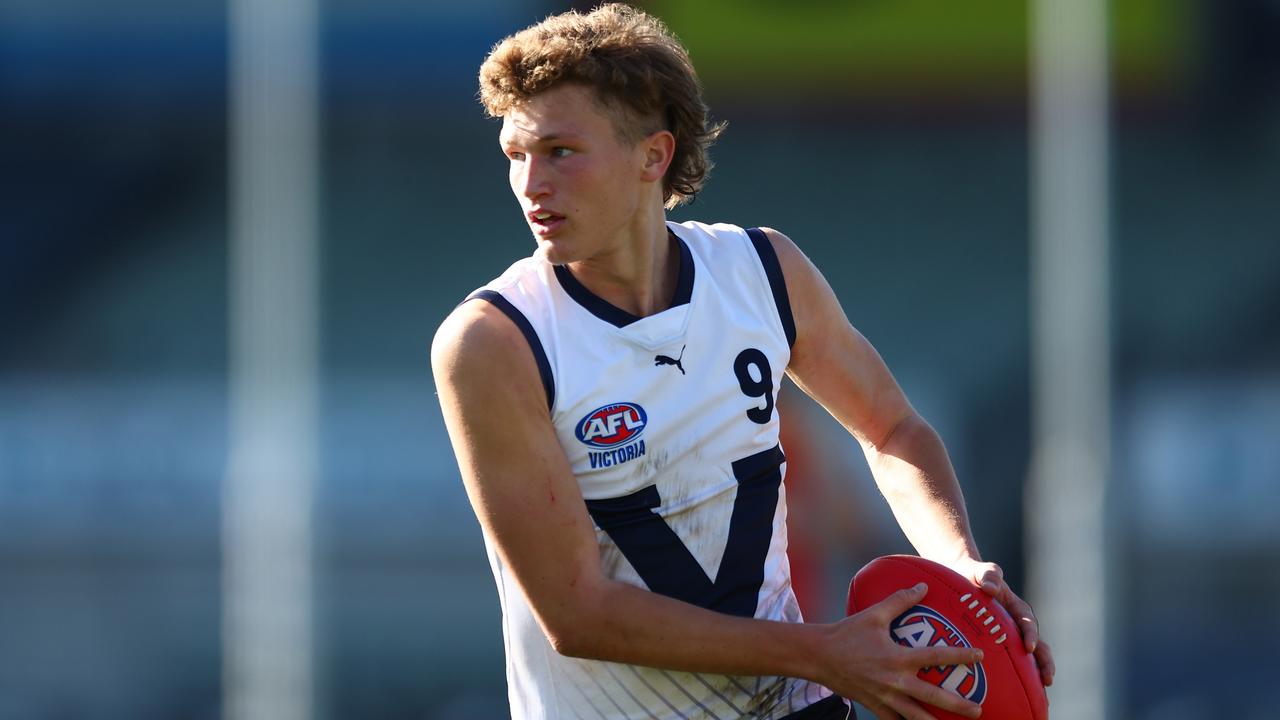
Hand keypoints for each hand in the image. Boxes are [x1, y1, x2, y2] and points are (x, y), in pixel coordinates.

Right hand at [822, 583, 983, 719]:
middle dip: (958, 705)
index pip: (936, 656)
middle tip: (977, 710)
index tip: (979, 656)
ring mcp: (884, 696)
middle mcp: (894, 680)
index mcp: (898, 657)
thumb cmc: (847, 632)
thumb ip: (900, 600)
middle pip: (933, 697)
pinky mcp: (874, 705)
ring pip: (915, 716)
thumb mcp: (874, 614)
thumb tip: (922, 587)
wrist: (819, 655)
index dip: (960, 656)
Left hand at [953, 558, 1055, 686]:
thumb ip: (989, 574)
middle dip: (1044, 662)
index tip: (1029, 647)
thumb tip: (991, 587)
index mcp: (1016, 607)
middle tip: (1048, 679)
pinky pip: (1012, 661)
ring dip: (1037, 673)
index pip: (1027, 621)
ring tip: (1042, 691)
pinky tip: (1018, 694)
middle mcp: (1018, 624)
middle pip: (1037, 644)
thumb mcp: (980, 571)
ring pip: (1029, 657)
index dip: (1030, 634)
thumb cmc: (973, 574)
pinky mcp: (1002, 645)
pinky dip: (1019, 676)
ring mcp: (1011, 635)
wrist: (965, 579)